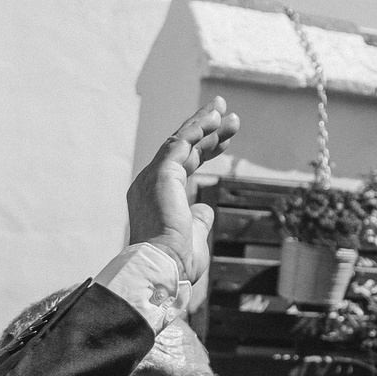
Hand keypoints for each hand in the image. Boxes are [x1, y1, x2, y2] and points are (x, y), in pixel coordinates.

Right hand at [123, 100, 239, 314]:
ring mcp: (153, 177)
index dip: (205, 148)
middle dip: (205, 129)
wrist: (163, 267)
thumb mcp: (193, 234)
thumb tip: (205, 208)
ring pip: (181, 141)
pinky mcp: (161, 174)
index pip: (184, 164)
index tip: (225, 140)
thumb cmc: (177, 260)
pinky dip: (197, 129)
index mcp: (157, 196)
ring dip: (204, 123)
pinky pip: (180, 144)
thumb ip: (198, 218)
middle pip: (182, 147)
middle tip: (226, 112)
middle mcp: (151, 183)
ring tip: (224, 108)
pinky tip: (213, 118)